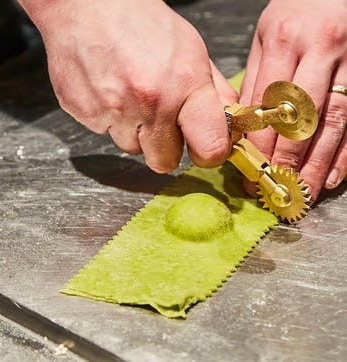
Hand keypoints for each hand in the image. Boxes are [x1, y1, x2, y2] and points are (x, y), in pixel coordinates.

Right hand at [18, 0, 236, 172]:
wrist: (86, 6)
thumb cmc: (142, 23)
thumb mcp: (192, 51)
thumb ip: (215, 94)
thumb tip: (228, 127)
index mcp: (185, 84)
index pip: (210, 147)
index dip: (208, 155)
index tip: (204, 150)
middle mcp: (150, 101)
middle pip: (164, 161)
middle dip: (163, 146)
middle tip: (159, 120)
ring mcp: (115, 110)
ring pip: (132, 148)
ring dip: (134, 132)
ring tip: (129, 96)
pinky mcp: (86, 113)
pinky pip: (106, 134)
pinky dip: (111, 120)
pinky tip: (110, 92)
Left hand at [240, 0, 346, 200]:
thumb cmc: (297, 12)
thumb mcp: (265, 35)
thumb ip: (255, 79)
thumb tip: (241, 126)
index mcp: (283, 40)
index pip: (266, 105)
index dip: (258, 145)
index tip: (250, 173)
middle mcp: (319, 50)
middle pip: (299, 118)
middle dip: (285, 160)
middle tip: (274, 189)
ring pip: (332, 123)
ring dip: (316, 164)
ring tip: (302, 191)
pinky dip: (345, 153)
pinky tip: (332, 176)